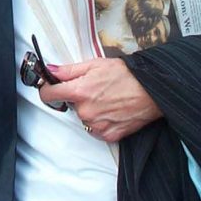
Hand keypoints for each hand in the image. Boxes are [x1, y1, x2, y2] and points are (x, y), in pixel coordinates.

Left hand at [39, 57, 161, 142]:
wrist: (152, 90)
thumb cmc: (126, 75)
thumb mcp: (94, 65)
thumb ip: (68, 70)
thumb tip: (50, 70)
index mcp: (79, 91)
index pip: (48, 94)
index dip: (48, 89)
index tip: (50, 88)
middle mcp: (85, 111)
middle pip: (69, 106)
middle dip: (77, 98)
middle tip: (94, 89)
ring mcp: (96, 125)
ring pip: (83, 118)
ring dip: (89, 110)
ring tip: (106, 99)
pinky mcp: (108, 135)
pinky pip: (95, 129)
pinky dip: (101, 121)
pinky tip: (112, 110)